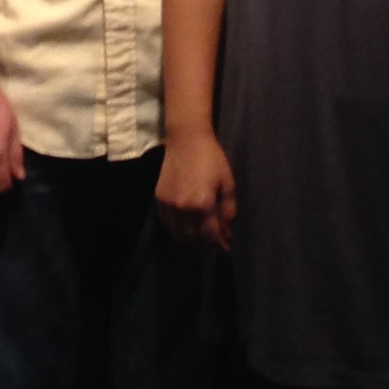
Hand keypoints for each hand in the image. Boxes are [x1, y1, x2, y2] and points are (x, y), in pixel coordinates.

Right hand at [156, 133, 237, 252]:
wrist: (186, 139)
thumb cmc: (212, 158)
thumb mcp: (228, 182)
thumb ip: (228, 208)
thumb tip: (227, 229)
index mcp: (204, 204)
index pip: (211, 235)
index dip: (219, 245)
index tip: (225, 249)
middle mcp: (184, 208)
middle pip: (195, 238)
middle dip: (207, 244)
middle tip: (215, 242)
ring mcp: (169, 205)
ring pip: (179, 234)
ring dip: (191, 240)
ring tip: (201, 237)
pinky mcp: (159, 199)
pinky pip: (167, 224)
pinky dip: (177, 230)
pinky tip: (186, 226)